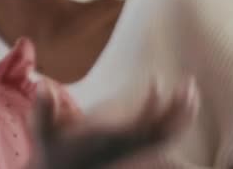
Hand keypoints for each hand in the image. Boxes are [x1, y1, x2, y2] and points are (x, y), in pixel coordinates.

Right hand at [30, 78, 198, 168]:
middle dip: (178, 111)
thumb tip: (44, 86)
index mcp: (108, 141)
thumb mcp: (43, 130)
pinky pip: (161, 138)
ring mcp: (131, 150)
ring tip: (189, 90)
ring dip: (182, 115)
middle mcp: (125, 147)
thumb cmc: (52, 150)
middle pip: (162, 134)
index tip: (157, 81)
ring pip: (166, 137)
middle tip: (189, 84)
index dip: (152, 106)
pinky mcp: (133, 150)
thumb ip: (44, 108)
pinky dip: (173, 122)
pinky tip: (171, 101)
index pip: (139, 126)